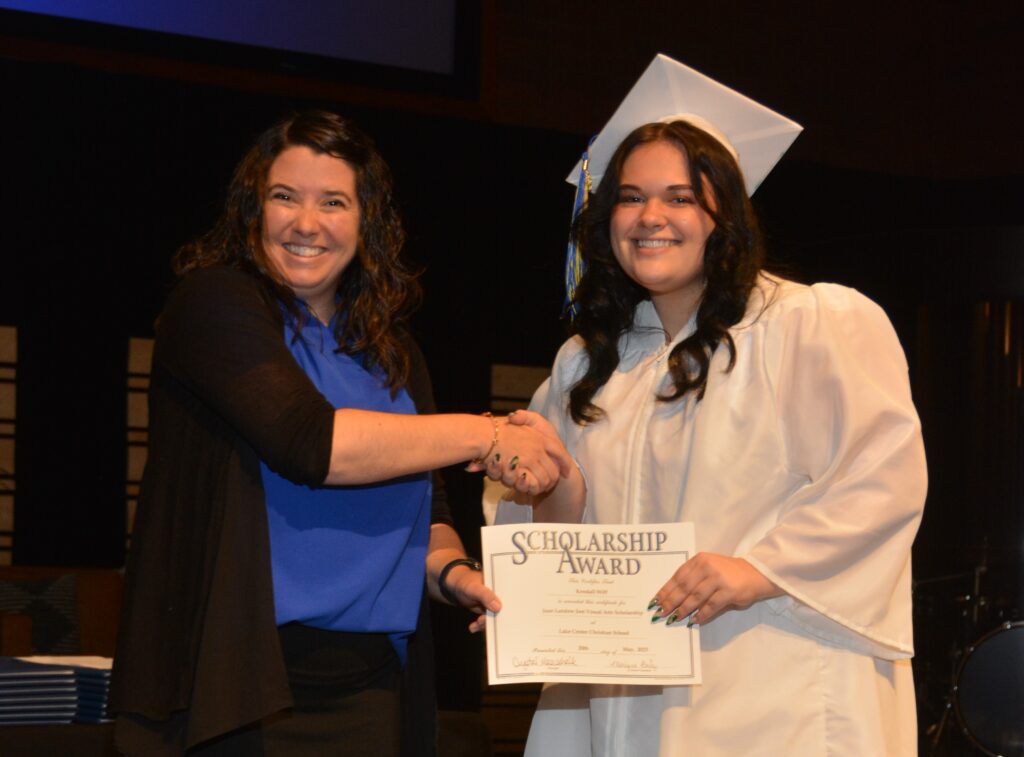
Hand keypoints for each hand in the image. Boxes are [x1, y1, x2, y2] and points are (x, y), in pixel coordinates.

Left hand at [442, 564, 501, 632]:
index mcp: (499, 587)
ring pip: (493, 618)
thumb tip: (497, 606)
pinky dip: (480, 625)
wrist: (455, 586)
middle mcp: (497, 595)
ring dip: (485, 624)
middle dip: (492, 620)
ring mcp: (492, 603)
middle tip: (481, 621)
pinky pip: (486, 619)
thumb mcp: (474, 588)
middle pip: (501, 612)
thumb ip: (485, 595)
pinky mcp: (486, 610)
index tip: (495, 616)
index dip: (504, 610)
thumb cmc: (465, 583)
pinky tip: (474, 627)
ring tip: (476, 625)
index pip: (507, 600)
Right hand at [471, 412, 572, 494]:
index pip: (560, 453)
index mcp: (541, 437)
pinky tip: (530, 488)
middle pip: (554, 470)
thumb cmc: (499, 426)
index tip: (566, 471)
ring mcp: (530, 459)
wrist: (483, 434)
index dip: (565, 463)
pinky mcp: (521, 469)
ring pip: (545, 479)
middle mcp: (538, 448)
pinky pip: (533, 483)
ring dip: (543, 486)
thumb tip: (537, 434)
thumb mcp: (519, 418)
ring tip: (539, 488)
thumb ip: (528, 421)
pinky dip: (533, 488)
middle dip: (553, 479)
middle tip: (549, 485)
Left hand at [649, 553, 781, 625]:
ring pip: (695, 597)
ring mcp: (718, 578)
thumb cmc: (728, 572)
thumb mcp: (708, 568)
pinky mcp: (728, 591)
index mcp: (699, 560)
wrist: (755, 573)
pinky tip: (694, 620)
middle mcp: (707, 567)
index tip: (656, 601)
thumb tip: (672, 599)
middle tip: (661, 613)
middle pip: (684, 587)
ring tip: (675, 618)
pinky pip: (711, 606)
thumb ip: (693, 579)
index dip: (666, 590)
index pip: (677, 576)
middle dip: (671, 602)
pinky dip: (701, 614)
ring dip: (683, 609)